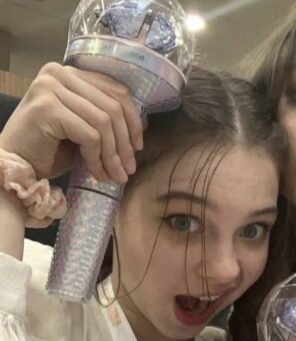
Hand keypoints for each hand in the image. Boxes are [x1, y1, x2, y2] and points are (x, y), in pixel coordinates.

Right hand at [0, 62, 143, 181]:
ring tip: (116, 175)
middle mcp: (59, 73)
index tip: (138, 146)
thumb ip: (108, 119)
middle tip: (129, 168)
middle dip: (125, 142)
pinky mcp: (47, 108)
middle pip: (113, 107)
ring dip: (113, 154)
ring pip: (103, 122)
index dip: (133, 121)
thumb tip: (144, 125)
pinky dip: (97, 158)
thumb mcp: (85, 128)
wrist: (15, 164)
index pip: (116, 91)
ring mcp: (51, 88)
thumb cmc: (49, 148)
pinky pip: (89, 135)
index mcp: (71, 73)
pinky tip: (97, 172)